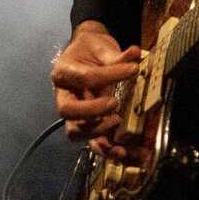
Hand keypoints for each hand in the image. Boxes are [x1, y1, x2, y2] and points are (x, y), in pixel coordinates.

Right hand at [50, 20, 142, 159]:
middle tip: (114, 103)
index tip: (133, 69)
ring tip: (117, 123)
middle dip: (91, 111)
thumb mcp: (101, 47)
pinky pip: (93, 143)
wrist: (87, 55)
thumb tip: (134, 53)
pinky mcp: (87, 126)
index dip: (110, 74)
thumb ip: (116, 55)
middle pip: (68, 111)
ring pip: (76, 132)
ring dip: (97, 133)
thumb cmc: (91, 50)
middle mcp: (64, 96)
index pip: (84, 77)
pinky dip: (107, 150)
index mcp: (64, 73)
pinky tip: (123, 152)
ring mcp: (74, 115)